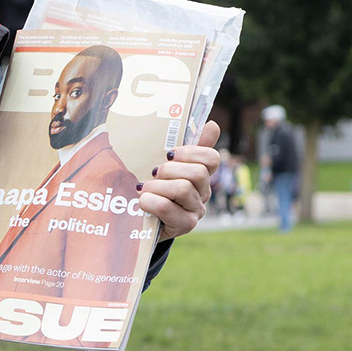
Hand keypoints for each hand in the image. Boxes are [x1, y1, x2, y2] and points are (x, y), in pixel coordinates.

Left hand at [142, 121, 220, 240]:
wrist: (138, 219)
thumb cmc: (151, 186)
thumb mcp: (163, 163)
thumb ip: (185, 145)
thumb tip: (213, 125)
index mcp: (200, 174)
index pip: (211, 158)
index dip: (192, 152)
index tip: (170, 153)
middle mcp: (203, 192)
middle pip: (198, 173)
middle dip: (170, 170)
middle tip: (153, 173)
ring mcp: (196, 210)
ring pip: (183, 189)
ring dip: (156, 186)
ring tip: (143, 189)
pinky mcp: (184, 225)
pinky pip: (167, 207)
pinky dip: (150, 201)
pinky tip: (142, 201)